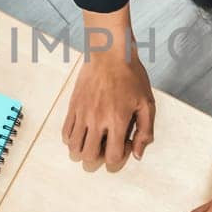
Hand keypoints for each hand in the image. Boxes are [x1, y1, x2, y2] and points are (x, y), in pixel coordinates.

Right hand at [62, 10, 155, 171]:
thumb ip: (145, 131)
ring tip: (93, 141)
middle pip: (89, 156)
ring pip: (73, 147)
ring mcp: (82, 113)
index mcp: (117, 120)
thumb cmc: (131, 77)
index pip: (112, 157)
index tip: (123, 144)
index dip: (118, 157)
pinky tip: (84, 132)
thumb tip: (138, 154)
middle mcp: (97, 119)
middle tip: (106, 145)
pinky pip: (65, 133)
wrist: (109, 53)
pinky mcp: (73, 106)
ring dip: (83, 151)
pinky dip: (72, 139)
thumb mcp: (147, 103)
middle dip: (98, 157)